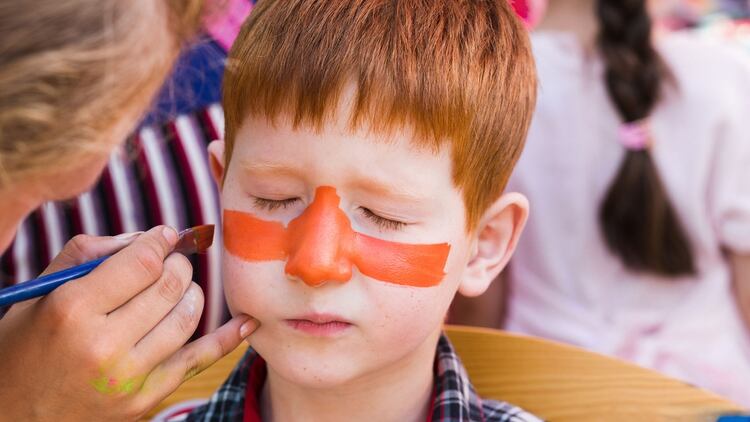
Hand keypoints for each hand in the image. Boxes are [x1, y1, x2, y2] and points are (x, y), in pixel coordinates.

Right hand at [0, 226, 258, 420]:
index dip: (160, 241)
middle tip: (170, 262)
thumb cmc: (24, 347)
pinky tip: (247, 323)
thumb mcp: (39, 293)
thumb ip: (90, 254)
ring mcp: (129, 378)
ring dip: (191, 293)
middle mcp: (104, 346)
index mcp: (72, 311)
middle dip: (178, 264)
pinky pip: (198, 360)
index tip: (164, 236)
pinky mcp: (147, 400)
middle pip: (171, 285)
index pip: (144, 262)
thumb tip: (148, 237)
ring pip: (188, 317)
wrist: (12, 418)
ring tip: (176, 289)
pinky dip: (228, 338)